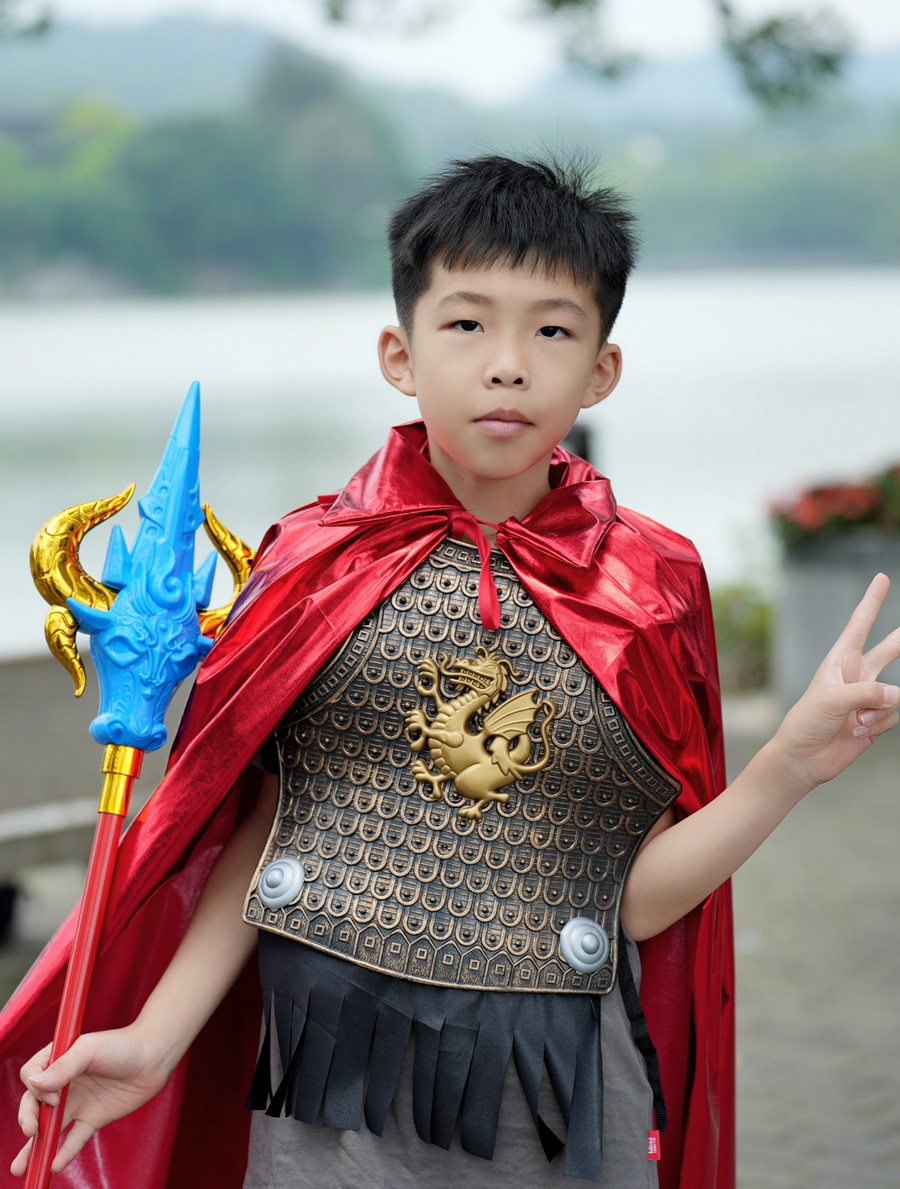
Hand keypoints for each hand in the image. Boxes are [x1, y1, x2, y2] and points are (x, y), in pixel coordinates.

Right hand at [12, 1025, 170, 1175]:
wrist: (154, 1057)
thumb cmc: (122, 1044)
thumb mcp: (90, 1049)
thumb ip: (63, 1066)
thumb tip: (34, 1084)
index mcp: (58, 1060)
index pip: (31, 1077)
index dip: (36, 1089)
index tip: (54, 1096)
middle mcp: (64, 1083)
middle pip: (35, 1105)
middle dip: (27, 1119)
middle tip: (30, 1131)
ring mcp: (77, 1102)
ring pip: (49, 1128)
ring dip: (34, 1147)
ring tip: (21, 1168)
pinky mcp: (93, 1118)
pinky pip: (74, 1138)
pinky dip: (65, 1152)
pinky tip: (56, 1165)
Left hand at [772, 573, 899, 792]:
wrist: (804, 758)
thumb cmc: (806, 722)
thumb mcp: (832, 700)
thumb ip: (867, 693)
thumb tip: (897, 696)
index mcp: (840, 661)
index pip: (860, 625)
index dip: (872, 601)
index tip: (881, 578)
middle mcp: (857, 675)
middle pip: (890, 650)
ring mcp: (868, 698)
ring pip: (895, 696)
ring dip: (877, 710)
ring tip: (853, 720)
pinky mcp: (875, 719)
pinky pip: (893, 716)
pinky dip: (878, 725)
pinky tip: (857, 731)